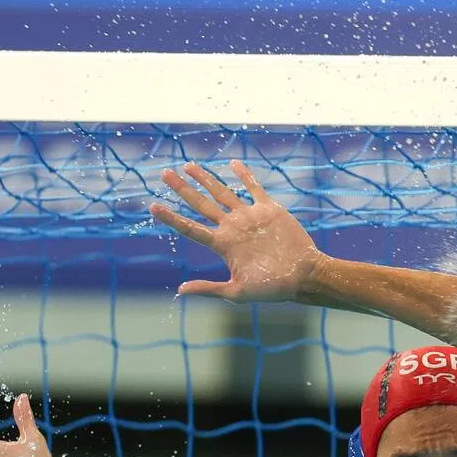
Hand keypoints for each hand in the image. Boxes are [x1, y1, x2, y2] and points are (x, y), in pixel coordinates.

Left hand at [150, 160, 320, 302]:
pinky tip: (232, 164)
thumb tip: (180, 290)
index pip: (191, 228)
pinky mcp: (268, 210)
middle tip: (165, 174)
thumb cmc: (272, 288)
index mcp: (223, 245)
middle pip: (201, 204)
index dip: (171, 217)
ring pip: (222, 193)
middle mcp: (232, 228)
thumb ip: (209, 288)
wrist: (303, 275)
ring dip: (205, 179)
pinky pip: (253, 188)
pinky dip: (243, 175)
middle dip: (183, 189)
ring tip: (188, 166)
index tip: (153, 206)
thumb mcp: (237, 292)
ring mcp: (249, 217)